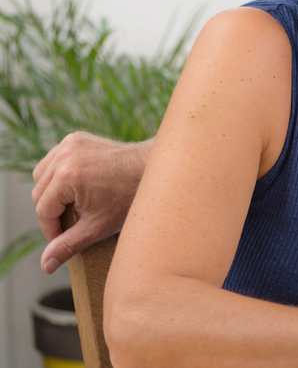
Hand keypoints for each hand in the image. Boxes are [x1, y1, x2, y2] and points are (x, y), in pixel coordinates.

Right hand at [31, 132, 151, 273]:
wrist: (152, 169)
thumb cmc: (129, 198)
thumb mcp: (97, 227)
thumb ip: (68, 245)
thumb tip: (46, 265)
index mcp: (67, 176)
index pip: (43, 210)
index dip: (51, 229)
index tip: (62, 238)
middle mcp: (65, 156)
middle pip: (39, 193)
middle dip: (51, 211)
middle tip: (71, 222)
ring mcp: (70, 143)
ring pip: (42, 176)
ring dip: (51, 192)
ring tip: (72, 205)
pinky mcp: (76, 138)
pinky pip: (54, 160)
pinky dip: (58, 173)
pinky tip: (74, 185)